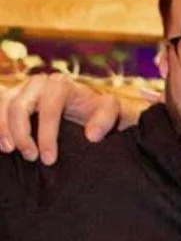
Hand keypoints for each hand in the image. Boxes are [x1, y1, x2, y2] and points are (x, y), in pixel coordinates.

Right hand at [0, 73, 123, 164]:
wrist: (87, 103)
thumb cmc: (97, 109)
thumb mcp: (110, 112)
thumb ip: (106, 120)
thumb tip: (92, 135)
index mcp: (61, 85)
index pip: (48, 110)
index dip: (46, 136)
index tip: (49, 159)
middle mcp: (38, 82)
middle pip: (19, 106)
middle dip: (21, 134)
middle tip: (30, 157)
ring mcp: (22, 86)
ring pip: (3, 104)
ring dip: (3, 128)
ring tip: (8, 150)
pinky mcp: (12, 94)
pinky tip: (1, 141)